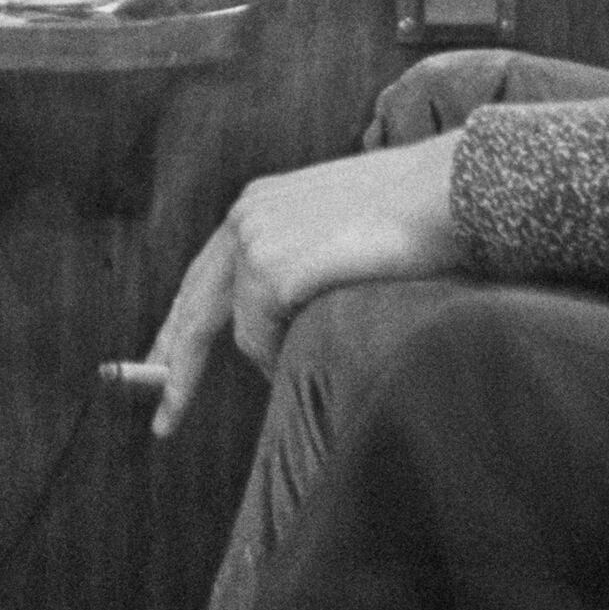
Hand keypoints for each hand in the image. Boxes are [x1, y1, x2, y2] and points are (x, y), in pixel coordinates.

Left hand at [131, 139, 469, 436]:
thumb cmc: (415, 213)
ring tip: (324, 340)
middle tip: (163, 419)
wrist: (444, 190)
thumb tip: (290, 316)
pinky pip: (262, 340)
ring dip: (273, 355)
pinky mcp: (269, 271)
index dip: (181, 322)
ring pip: (241, 333)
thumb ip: (303, 261)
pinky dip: (283, 354)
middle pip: (192, 307)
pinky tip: (321, 334)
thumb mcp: (341, 230)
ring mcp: (253, 242)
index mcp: (258, 205)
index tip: (163, 360)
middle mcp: (246, 218)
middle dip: (174, 367)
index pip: (203, 275)